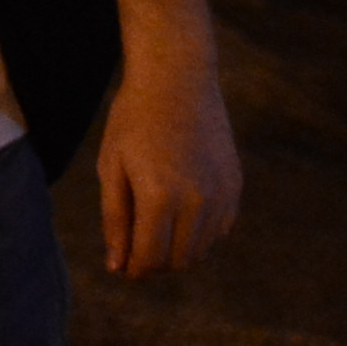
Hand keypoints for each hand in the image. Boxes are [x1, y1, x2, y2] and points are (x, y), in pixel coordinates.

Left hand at [96, 59, 239, 276]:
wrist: (177, 75)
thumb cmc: (134, 118)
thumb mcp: (112, 166)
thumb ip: (115, 220)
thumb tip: (117, 267)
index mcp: (159, 196)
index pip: (150, 259)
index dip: (134, 269)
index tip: (123, 265)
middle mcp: (196, 200)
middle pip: (178, 261)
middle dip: (155, 263)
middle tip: (137, 245)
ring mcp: (220, 193)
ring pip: (201, 250)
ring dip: (178, 250)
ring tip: (156, 224)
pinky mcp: (234, 185)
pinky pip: (220, 229)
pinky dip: (200, 232)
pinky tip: (181, 208)